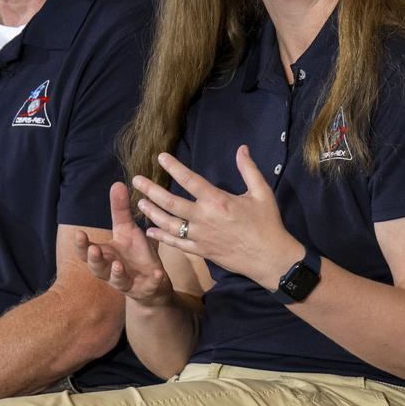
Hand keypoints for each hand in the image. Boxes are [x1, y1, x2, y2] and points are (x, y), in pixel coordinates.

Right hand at [74, 182, 173, 306]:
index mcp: (105, 255)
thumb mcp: (128, 230)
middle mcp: (111, 271)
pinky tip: (158, 274)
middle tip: (95, 251)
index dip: (82, 245)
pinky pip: (148, 286)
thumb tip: (117, 183)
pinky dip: (152, 281)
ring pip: (117, 281)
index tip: (79, 234)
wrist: (153, 282)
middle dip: (94, 260)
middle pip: (96, 268)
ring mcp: (127, 282)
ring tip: (118, 265)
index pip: (87, 251)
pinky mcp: (145, 289)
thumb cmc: (135, 254)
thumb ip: (120, 210)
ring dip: (116, 273)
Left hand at [132, 146, 302, 287]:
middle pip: (171, 202)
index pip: (190, 180)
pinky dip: (161, 237)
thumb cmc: (267, 222)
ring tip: (139, 202)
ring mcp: (199, 236)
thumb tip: (242, 149)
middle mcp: (203, 218)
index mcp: (217, 201)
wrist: (268, 257)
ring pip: (169, 223)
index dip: (174, 167)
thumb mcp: (262, 192)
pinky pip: (176, 243)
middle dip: (151, 190)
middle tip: (136, 180)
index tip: (161, 157)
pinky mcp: (200, 251)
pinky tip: (150, 231)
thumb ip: (249, 169)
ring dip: (152, 212)